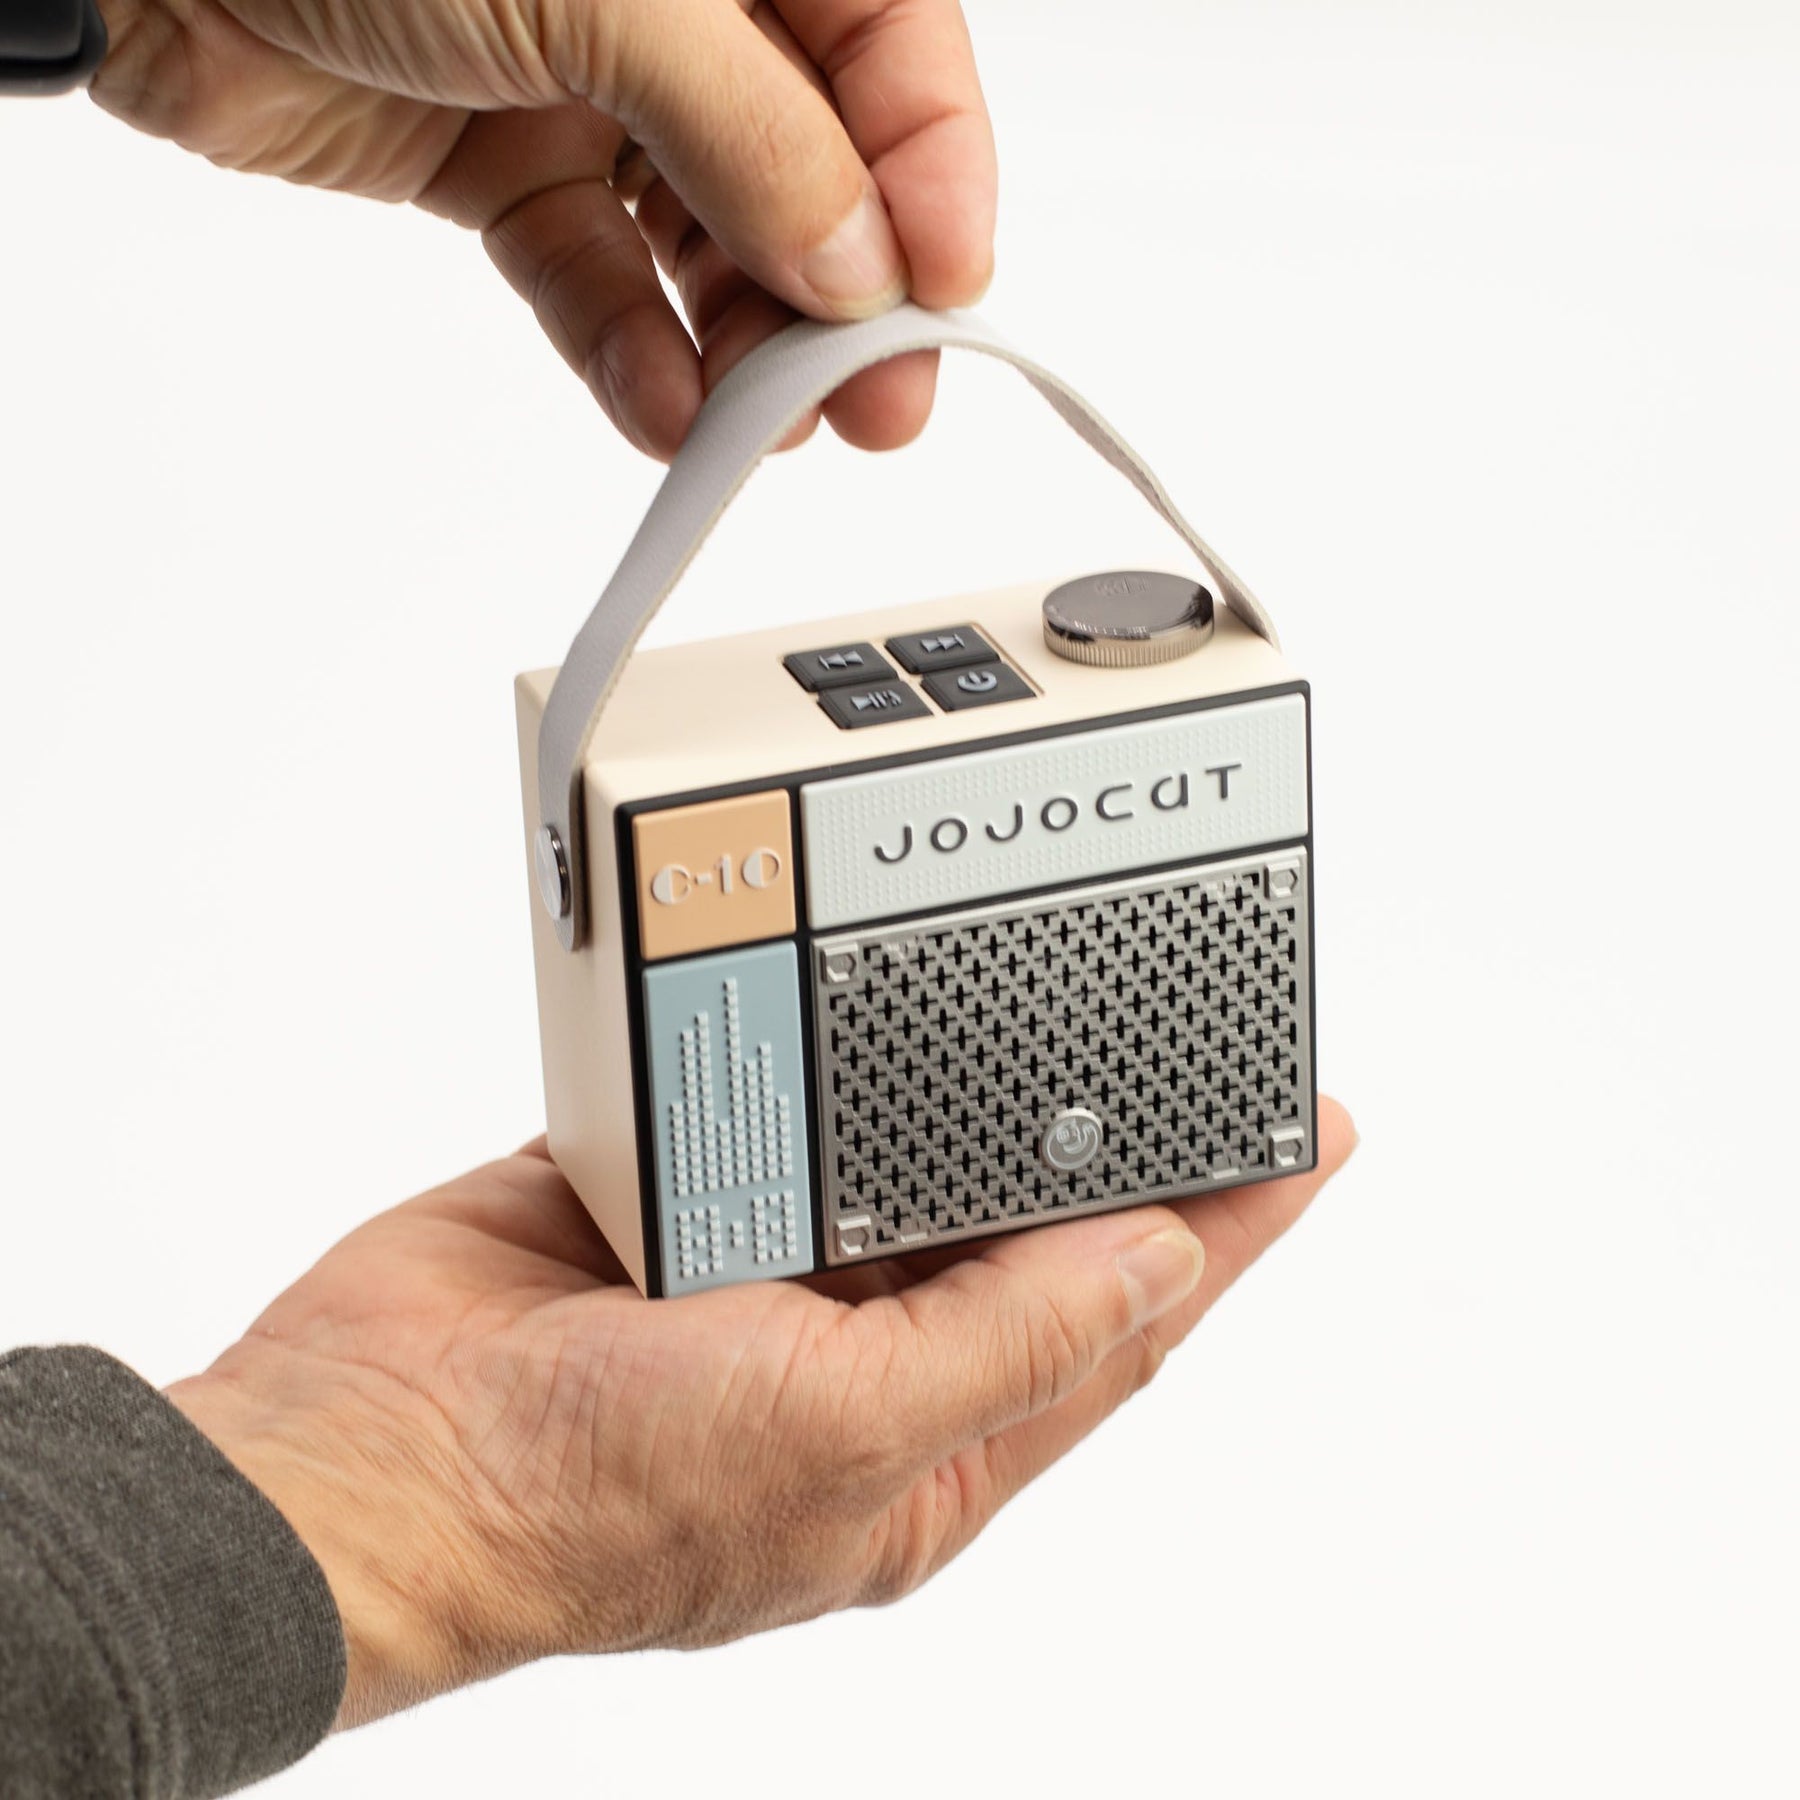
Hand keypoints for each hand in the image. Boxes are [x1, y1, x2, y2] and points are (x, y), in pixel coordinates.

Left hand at [91, 0, 995, 456]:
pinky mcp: (504, 167)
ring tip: (754, 425)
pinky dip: (627, 348)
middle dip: (846, 292)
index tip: (947, 291)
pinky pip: (594, 277)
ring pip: (708, 238)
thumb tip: (857, 258)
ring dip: (739, 342)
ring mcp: (589, 85)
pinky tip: (658, 405)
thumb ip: (747, 132)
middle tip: (874, 403)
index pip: (890, 46)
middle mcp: (676, 4)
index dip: (936, 170)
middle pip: (815, 161)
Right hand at [169, 1100, 1355, 1725]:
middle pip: (1021, 1222)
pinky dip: (814, 1040)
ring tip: (1057, 991)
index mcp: (922, 1439)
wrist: (368, 1454)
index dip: (1222, 1229)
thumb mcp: (840, 1437)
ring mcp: (760, 1257)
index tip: (1306, 1136)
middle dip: (1109, 1138)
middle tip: (1199, 1037)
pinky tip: (860, 987)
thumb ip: (1013, 1342)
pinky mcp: (673, 1179)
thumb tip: (1161, 1263)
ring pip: (898, 1145)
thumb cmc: (581, 1505)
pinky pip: (773, 1092)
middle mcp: (854, 1350)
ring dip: (964, 1078)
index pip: (1115, 1320)